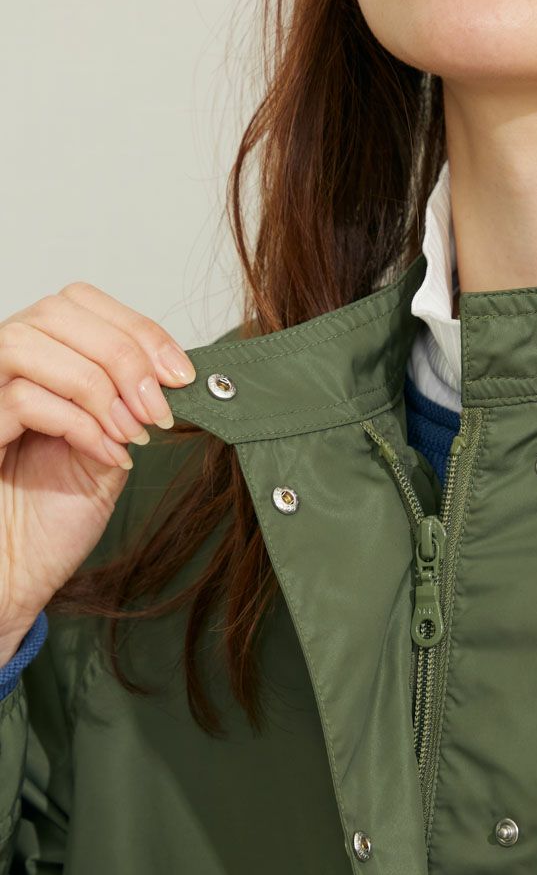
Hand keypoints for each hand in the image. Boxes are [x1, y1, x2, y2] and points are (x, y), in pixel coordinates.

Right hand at [0, 282, 196, 664]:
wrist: (20, 572)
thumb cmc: (54, 519)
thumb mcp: (111, 450)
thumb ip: (131, 406)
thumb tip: (175, 375)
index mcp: (40, 362)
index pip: (79, 302)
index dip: (136, 328)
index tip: (180, 375)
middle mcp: (4, 368)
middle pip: (58, 310)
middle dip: (124, 355)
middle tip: (159, 410)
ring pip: (30, 343)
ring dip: (98, 386)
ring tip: (131, 432)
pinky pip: (23, 398)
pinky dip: (79, 423)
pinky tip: (107, 455)